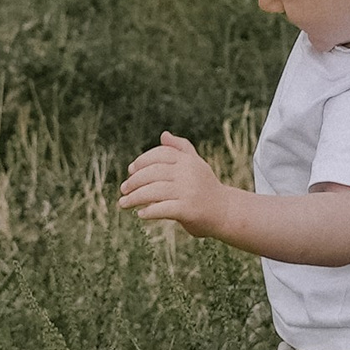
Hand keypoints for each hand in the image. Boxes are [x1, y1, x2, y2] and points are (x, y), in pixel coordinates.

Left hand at [119, 131, 235, 237]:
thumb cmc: (207, 188)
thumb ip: (181, 149)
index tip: (130, 170)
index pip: (160, 154)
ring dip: (135, 198)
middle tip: (123, 189)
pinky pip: (162, 209)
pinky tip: (140, 214)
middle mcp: (188, 173)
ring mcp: (188, 191)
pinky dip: (149, 211)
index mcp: (188, 160)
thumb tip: (164, 135)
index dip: (142, 161)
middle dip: (134, 181)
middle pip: (153, 172)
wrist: (226, 212)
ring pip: (153, 191)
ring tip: (123, 203)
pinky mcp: (188, 210)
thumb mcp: (196, 164)